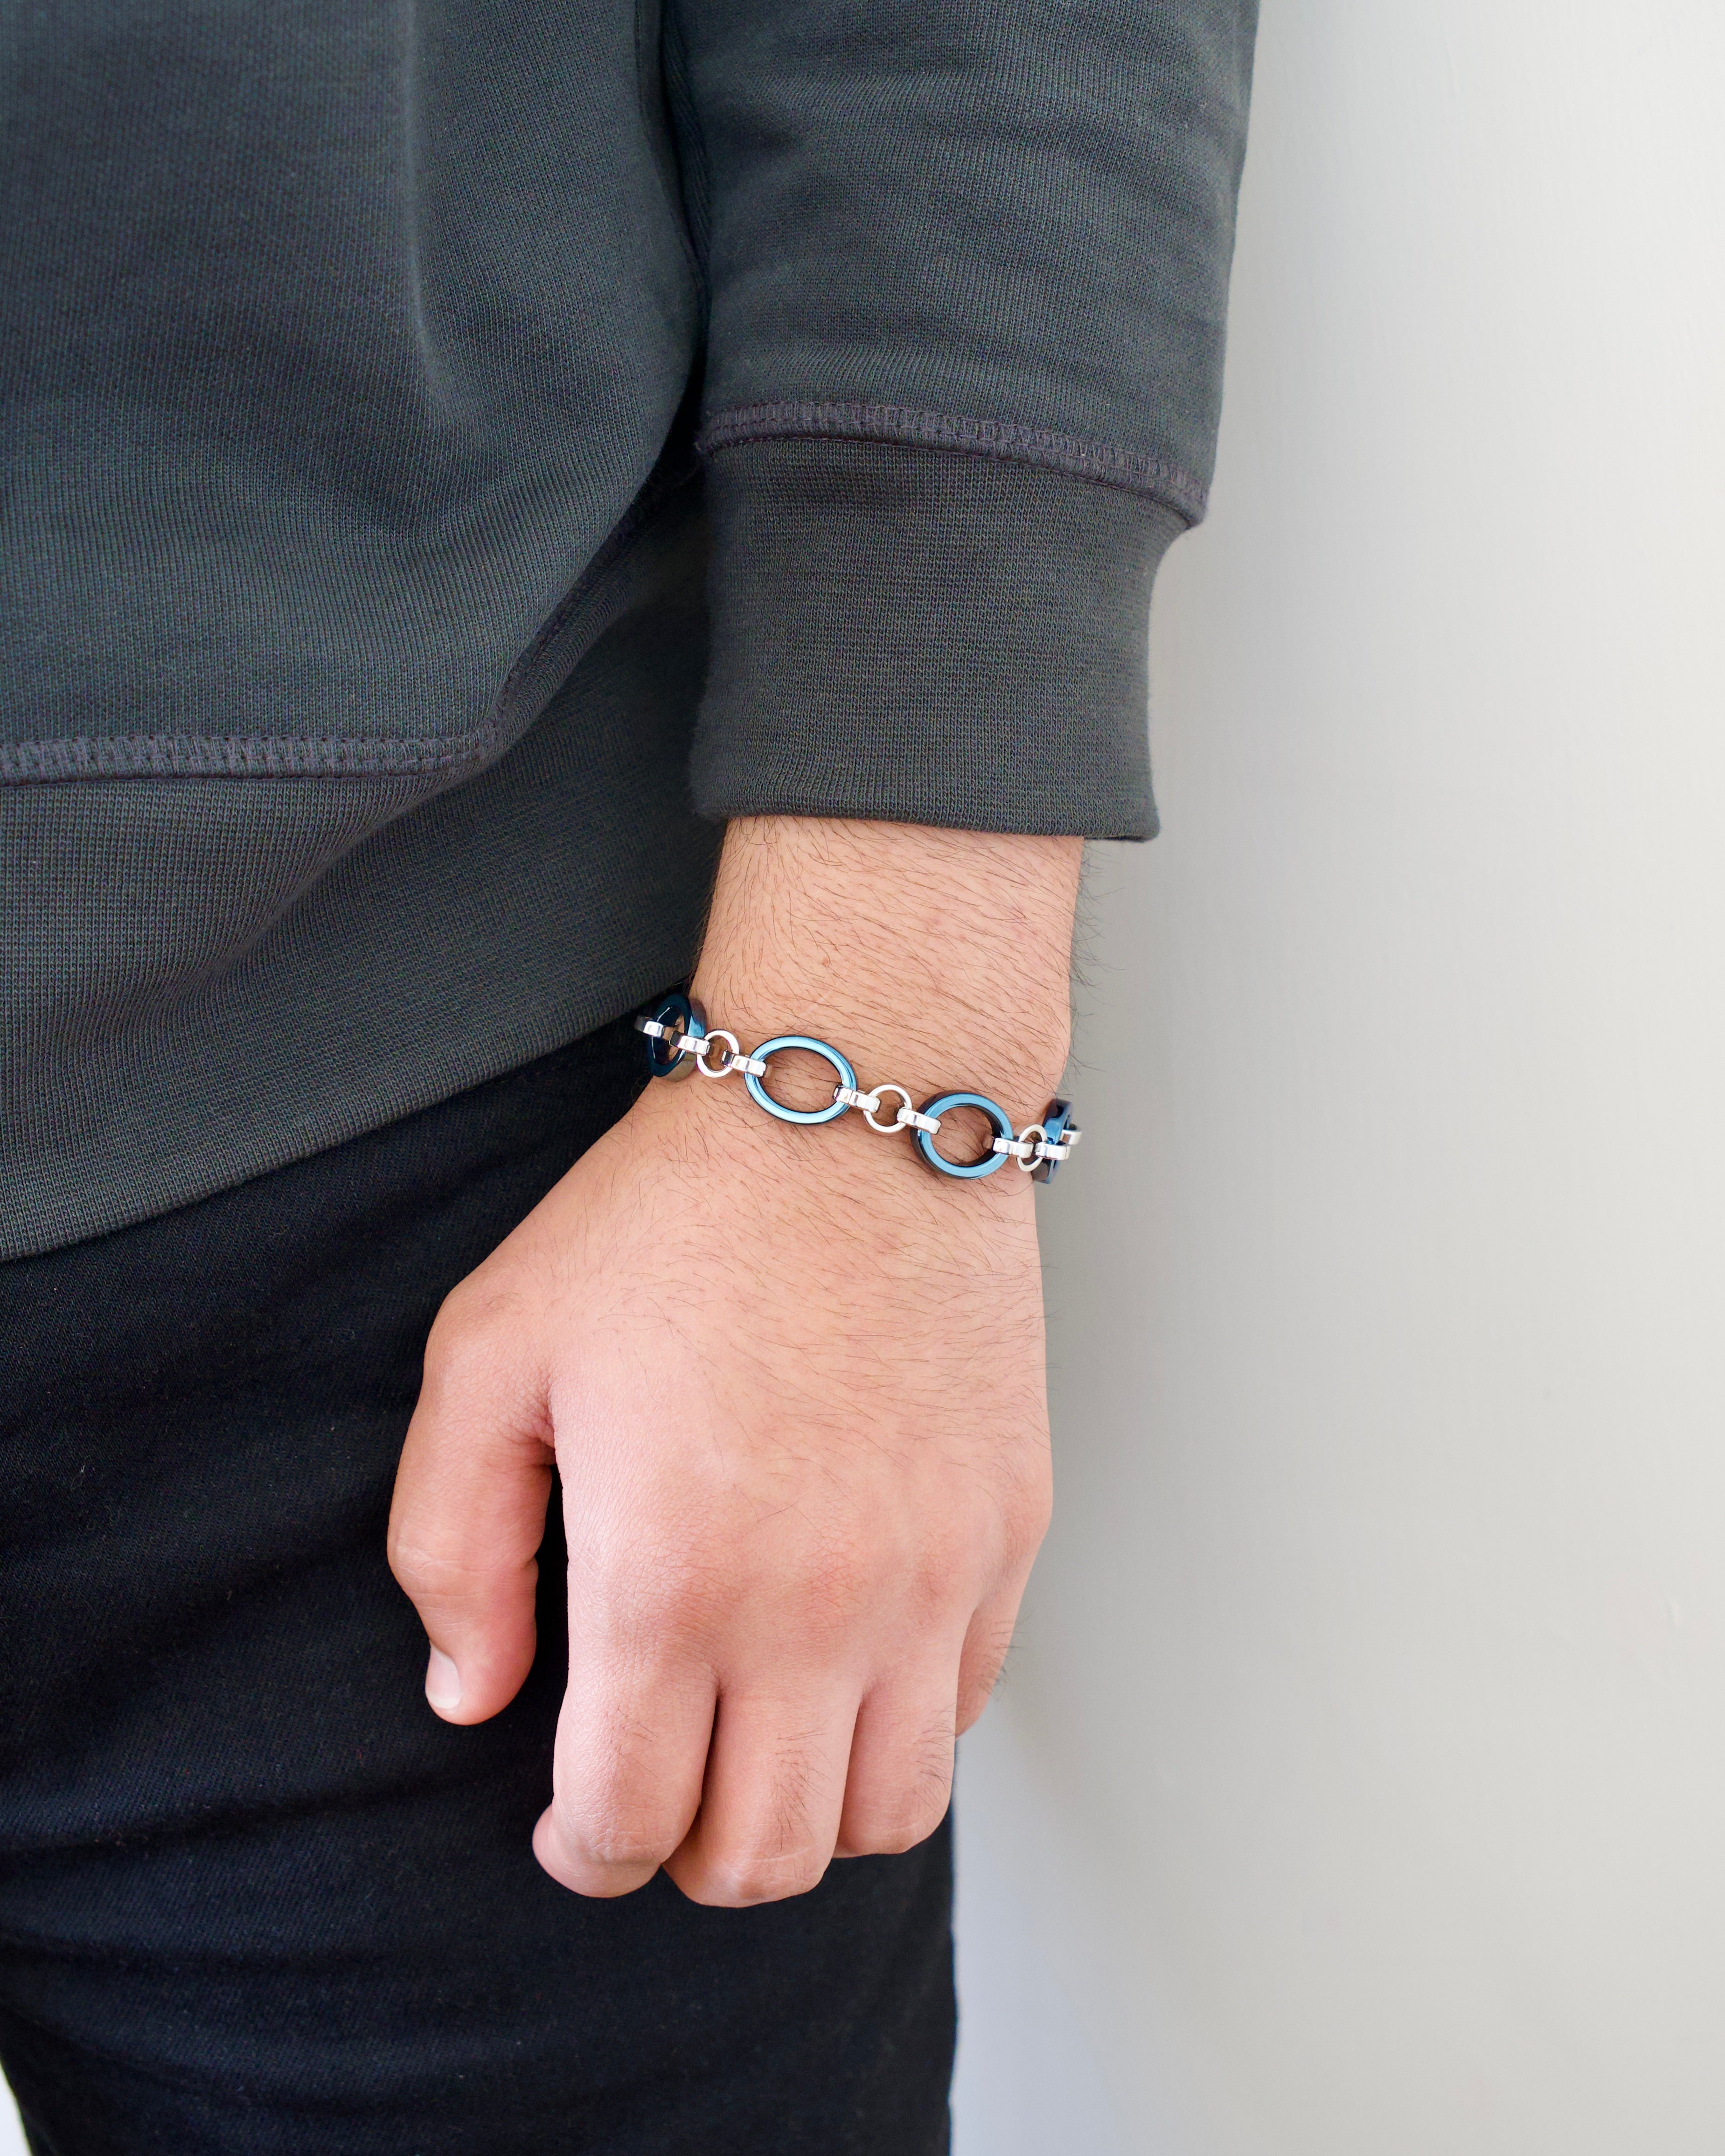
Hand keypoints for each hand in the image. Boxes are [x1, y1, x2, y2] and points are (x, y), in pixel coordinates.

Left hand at [388, 818, 1079, 1903]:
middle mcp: (816, 1607)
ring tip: (758, 1752)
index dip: (584, 1853)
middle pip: (764, 1855)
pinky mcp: (1006, 1533)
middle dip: (688, 1858)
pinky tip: (842, 1664)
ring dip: (808, 1820)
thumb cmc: (664, 1224)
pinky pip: (965, 1710)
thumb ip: (451, 1549)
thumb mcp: (489, 1355)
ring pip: (886, 1816)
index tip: (570, 1828)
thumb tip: (472, 1697)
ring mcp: (931, 1578)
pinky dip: (898, 1730)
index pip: (630, 1821)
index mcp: (670, 1576)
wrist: (854, 1109)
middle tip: (656, 1795)